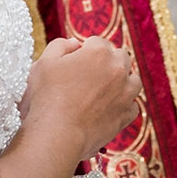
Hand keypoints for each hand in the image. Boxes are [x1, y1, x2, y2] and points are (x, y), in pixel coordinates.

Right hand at [26, 36, 142, 154]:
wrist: (57, 135)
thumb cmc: (47, 98)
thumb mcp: (43, 63)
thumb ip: (59, 46)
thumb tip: (74, 43)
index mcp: (98, 52)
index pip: (97, 42)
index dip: (84, 51)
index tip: (75, 63)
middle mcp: (117, 69)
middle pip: (119, 57)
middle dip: (107, 62)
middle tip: (89, 76)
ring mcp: (126, 92)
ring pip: (132, 80)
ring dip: (122, 81)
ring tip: (104, 90)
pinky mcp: (126, 114)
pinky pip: (133, 106)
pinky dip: (124, 106)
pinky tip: (109, 109)